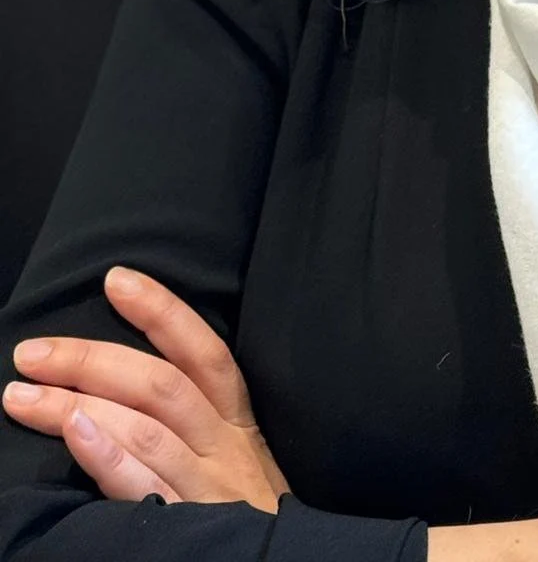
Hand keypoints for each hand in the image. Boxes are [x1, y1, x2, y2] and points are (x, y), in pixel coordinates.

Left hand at [3, 266, 289, 513]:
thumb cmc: (244, 514)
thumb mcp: (235, 459)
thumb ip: (196, 421)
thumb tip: (119, 383)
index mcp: (237, 423)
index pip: (204, 352)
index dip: (162, 310)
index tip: (116, 279)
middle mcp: (225, 447)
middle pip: (161, 385)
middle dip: (92, 359)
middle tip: (32, 351)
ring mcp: (208, 488)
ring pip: (146, 428)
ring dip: (78, 403)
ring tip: (24, 394)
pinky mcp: (191, 527)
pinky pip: (144, 485)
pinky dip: (108, 455)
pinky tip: (75, 432)